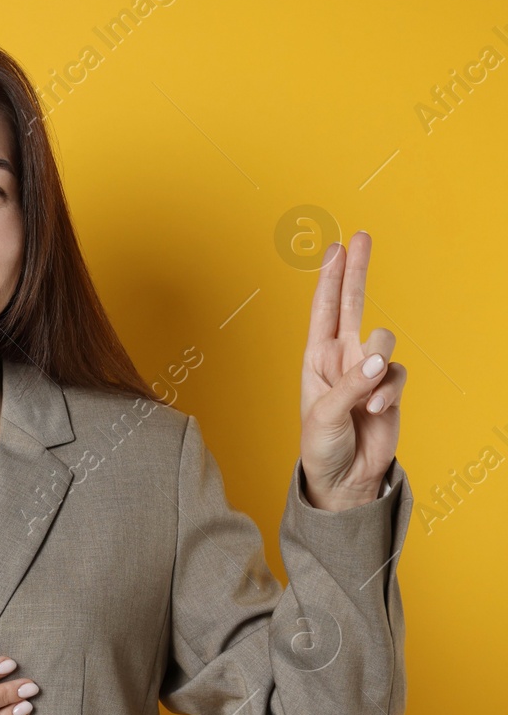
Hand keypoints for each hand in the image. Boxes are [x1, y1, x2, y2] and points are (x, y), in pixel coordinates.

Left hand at [300, 231, 404, 511]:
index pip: (323, 310)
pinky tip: (375, 412)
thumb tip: (378, 359)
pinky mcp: (390, 388)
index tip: (334, 247)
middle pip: (353, 304)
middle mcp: (342, 357)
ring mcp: (368, 370)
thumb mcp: (324, 415)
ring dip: (376, 367)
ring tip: (364, 400)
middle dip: (356, 271)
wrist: (344, 477)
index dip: (329, 278)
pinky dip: (388, 392)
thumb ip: (350, 385)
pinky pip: (398, 374)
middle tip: (361, 236)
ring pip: (384, 341)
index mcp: (316, 358)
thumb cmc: (322, 445)